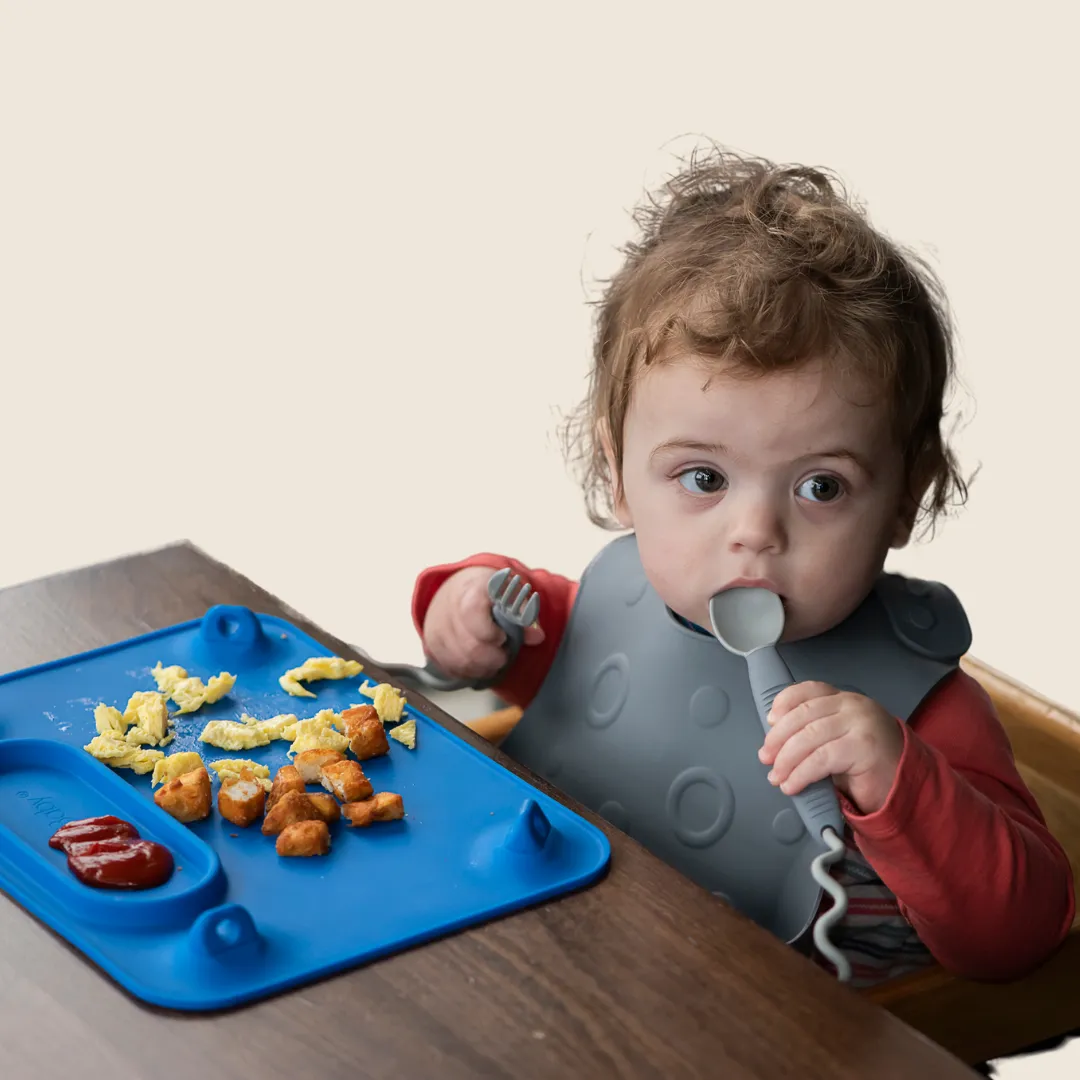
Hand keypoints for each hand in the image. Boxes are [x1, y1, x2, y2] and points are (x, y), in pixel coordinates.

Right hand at [422, 566, 544, 680]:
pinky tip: (480, 666)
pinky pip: (450, 668)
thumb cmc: (488, 593)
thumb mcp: (510, 593)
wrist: (457, 589)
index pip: (472, 613)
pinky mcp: (432, 644)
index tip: (502, 637)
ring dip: (482, 668)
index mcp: (470, 589)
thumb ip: (524, 614)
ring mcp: (437, 628)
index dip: (490, 632)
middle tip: (504, 655)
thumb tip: (537, 636)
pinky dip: (468, 672)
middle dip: (493, 658)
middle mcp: (448, 608)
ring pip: (460, 661)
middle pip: (468, 646)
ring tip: (494, 662)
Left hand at [758, 681, 903, 814]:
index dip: (785, 702)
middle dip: (778, 738)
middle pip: (803, 714)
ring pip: (809, 737)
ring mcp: (860, 724)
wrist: (906, 785)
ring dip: (786, 760)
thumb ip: (815, 729)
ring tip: (776, 777)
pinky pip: (821, 759)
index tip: (770, 720)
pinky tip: (792, 784)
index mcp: (845, 699)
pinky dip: (801, 773)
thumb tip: (775, 740)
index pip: (809, 690)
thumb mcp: (838, 738)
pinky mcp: (863, 747)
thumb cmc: (867, 764)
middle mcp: (853, 705)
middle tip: (766, 757)